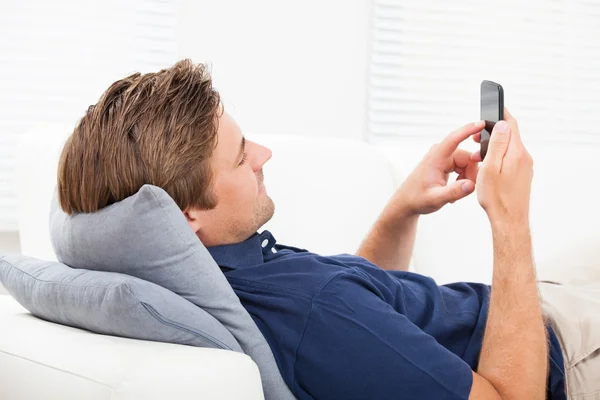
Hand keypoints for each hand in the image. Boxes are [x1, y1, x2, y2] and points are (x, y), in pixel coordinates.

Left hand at [396, 121, 483, 215]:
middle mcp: (440, 154)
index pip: (453, 138)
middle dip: (470, 174)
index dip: (468, 130)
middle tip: (464, 189)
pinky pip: (463, 167)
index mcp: (436, 158)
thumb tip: (470, 185)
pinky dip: (462, 179)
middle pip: (467, 157)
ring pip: (467, 163)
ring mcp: (443, 158)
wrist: (407, 201)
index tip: (481, 124)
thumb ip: (453, 192)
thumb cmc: (416, 198)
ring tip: (455, 192)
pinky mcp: (445, 163)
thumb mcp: (435, 199)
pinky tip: (453, 189)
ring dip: (466, 178)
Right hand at [470, 108, 532, 227]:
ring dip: (493, 149)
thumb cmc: (496, 197)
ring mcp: (525, 167)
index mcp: (516, 153)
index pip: (511, 125)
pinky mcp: (523, 175)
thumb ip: (497, 144)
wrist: (509, 220)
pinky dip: (498, 159)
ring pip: (508, 149)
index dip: (501, 114)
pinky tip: (488, 170)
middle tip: (475, 142)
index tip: (493, 106)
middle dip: (492, 134)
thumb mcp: (490, 168)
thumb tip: (503, 124)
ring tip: (478, 161)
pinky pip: (510, 160)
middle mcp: (524, 157)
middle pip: (509, 136)